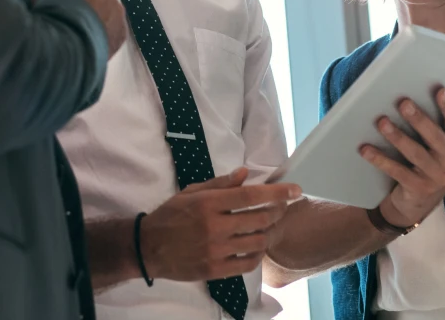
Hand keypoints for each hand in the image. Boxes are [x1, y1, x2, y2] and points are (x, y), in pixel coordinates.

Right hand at [29, 0, 127, 55]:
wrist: (64, 39)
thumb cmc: (49, 6)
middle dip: (86, 1)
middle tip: (70, 16)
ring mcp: (116, 9)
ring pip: (108, 11)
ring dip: (97, 18)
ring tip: (79, 32)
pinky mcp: (121, 31)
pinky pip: (114, 31)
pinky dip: (104, 35)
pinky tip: (89, 43)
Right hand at [140, 168, 300, 281]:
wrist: (149, 247)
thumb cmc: (170, 216)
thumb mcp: (191, 193)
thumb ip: (220, 184)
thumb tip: (245, 173)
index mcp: (209, 203)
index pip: (251, 196)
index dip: (277, 193)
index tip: (295, 190)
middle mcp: (214, 226)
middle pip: (259, 219)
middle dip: (277, 211)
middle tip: (282, 208)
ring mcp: (215, 250)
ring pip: (257, 242)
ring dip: (268, 233)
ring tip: (268, 227)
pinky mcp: (214, 270)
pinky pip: (247, 264)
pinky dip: (257, 255)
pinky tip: (256, 247)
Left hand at [359, 88, 444, 227]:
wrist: (421, 199)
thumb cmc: (433, 158)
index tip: (440, 90)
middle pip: (435, 137)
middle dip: (419, 119)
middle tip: (403, 103)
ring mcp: (437, 177)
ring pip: (415, 154)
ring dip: (397, 137)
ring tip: (381, 122)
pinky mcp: (418, 188)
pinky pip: (397, 171)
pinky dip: (380, 159)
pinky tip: (365, 149)